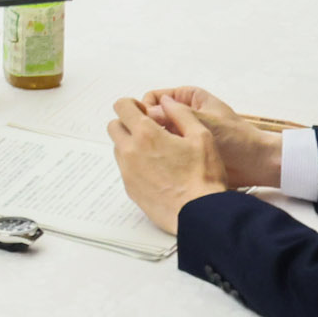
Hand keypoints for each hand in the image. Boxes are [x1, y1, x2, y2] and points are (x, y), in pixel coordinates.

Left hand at [106, 96, 230, 235]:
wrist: (201, 214)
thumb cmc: (203, 177)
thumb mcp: (201, 136)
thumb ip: (181, 113)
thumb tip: (167, 102)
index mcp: (146, 134)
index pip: (122, 107)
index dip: (132, 105)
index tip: (144, 111)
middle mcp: (131, 152)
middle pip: (114, 126)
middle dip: (128, 123)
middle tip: (149, 130)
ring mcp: (128, 172)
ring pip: (118, 148)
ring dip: (130, 144)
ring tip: (155, 152)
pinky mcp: (130, 189)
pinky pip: (125, 169)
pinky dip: (134, 164)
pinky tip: (156, 171)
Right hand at [136, 87, 284, 190]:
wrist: (256, 164)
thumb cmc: (238, 139)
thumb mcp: (205, 123)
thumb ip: (177, 115)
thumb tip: (146, 112)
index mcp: (188, 97)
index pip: (155, 97)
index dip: (146, 108)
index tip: (144, 123)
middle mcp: (184, 113)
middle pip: (153, 116)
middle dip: (148, 128)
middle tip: (146, 142)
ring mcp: (184, 132)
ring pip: (158, 134)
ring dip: (154, 143)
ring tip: (153, 154)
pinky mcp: (186, 151)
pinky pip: (165, 150)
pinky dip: (161, 154)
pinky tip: (160, 163)